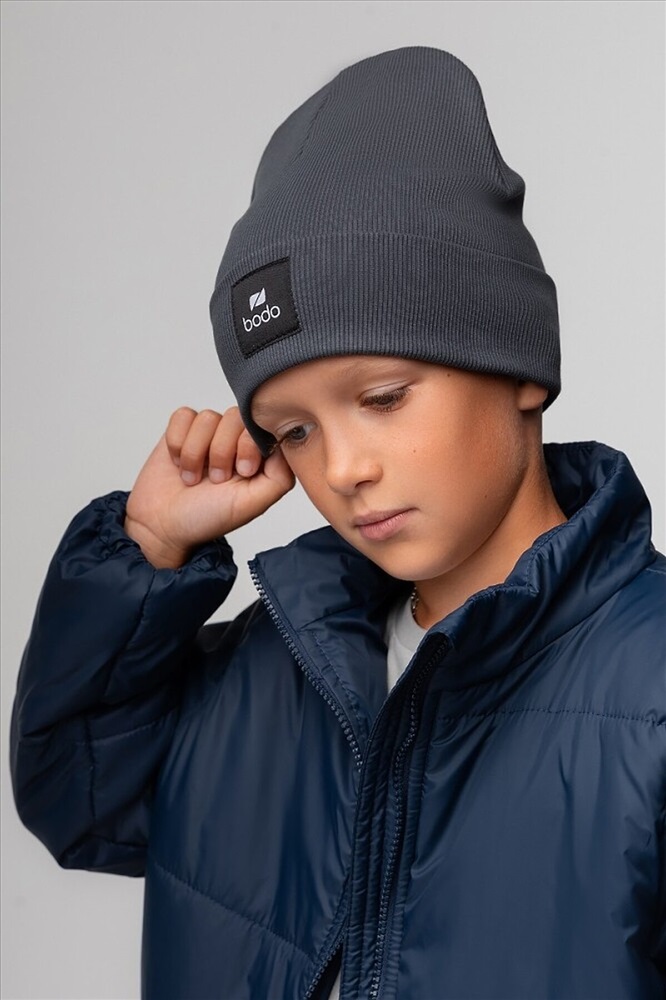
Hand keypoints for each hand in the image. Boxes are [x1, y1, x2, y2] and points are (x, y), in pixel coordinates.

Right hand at [124, 407, 294, 567]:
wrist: (162, 525)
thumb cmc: (208, 518)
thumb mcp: (252, 503)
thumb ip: (279, 476)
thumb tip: (286, 442)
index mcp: (257, 455)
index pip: (263, 426)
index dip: (249, 445)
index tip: (241, 472)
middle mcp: (235, 440)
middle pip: (235, 416)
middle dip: (221, 451)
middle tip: (215, 479)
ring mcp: (208, 433)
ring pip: (207, 417)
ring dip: (196, 452)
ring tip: (193, 477)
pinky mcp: (182, 429)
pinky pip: (183, 416)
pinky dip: (177, 442)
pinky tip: (178, 463)